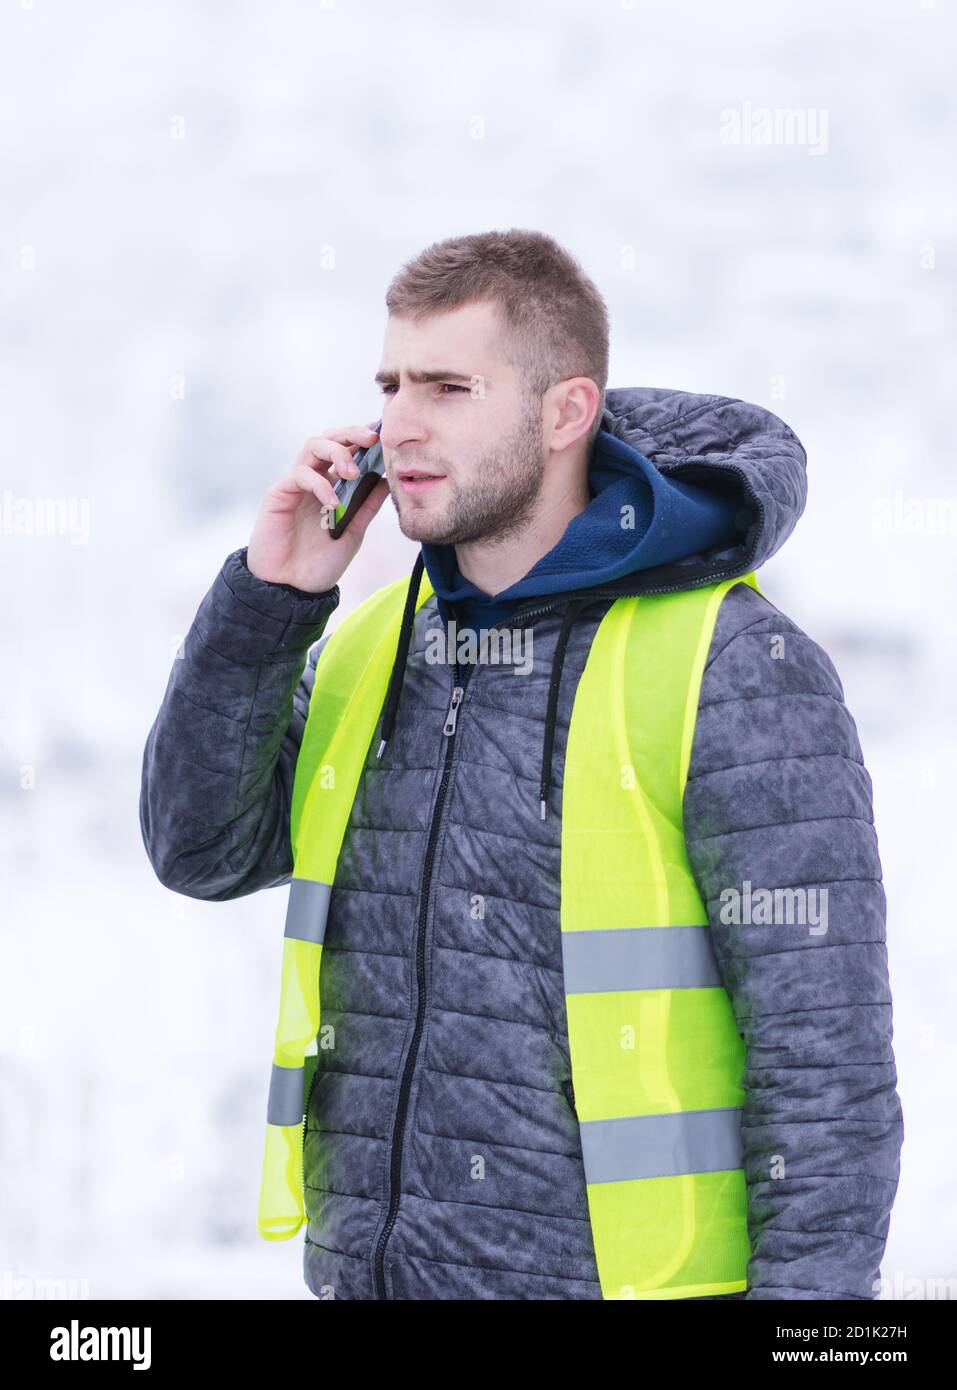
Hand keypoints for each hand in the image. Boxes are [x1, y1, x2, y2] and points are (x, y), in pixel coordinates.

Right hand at [246, 422, 388, 592]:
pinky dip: (320, 484)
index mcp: (332, 485)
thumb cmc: (319, 562)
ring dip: (337, 452)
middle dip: (352, 433)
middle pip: (329, 438)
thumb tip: (388, 479)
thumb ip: (367, 506)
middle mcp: (314, 479)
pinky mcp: (279, 494)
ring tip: (353, 472)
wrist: (292, 589)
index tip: (385, 434)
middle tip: (372, 438)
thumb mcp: (354, 531)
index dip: (364, 437)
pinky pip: (300, 475)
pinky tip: (333, 504)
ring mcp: (295, 485)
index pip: (347, 450)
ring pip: (313, 446)